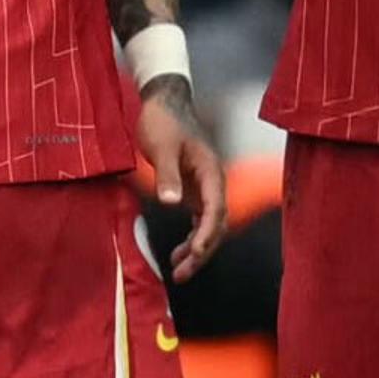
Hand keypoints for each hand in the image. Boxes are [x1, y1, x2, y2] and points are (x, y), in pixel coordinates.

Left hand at [136, 76, 227, 280]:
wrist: (163, 103)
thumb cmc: (163, 122)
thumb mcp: (162, 147)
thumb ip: (168, 175)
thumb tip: (172, 204)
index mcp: (211, 172)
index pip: (216, 211)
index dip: (207, 235)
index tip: (195, 253)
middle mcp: (213, 183)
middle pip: (216, 225)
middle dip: (201, 252)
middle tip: (181, 274)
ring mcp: (205, 188)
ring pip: (209, 227)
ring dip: (197, 250)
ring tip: (178, 271)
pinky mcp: (195, 190)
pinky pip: (199, 221)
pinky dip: (192, 238)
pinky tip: (179, 252)